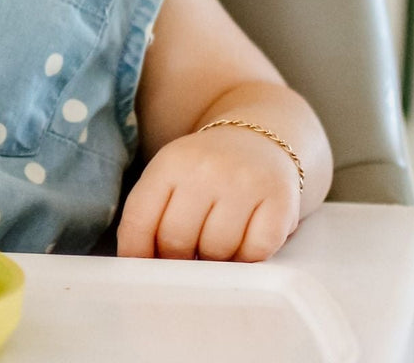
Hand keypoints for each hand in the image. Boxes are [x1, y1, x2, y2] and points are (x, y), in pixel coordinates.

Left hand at [115, 125, 301, 261]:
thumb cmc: (206, 169)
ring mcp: (244, 184)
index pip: (140, 217)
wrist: (259, 141)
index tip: (140, 273)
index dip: (135, 252)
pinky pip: (256, 252)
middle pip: (176, 240)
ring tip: (216, 248)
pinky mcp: (279, 201)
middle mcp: (205, 170)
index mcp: (170, 163)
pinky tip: (244, 244)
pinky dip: (248, 259)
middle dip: (177, 260)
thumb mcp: (170, 175)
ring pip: (217, 250)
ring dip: (214, 262)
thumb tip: (135, 262)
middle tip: (186, 259)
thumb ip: (150, 212)